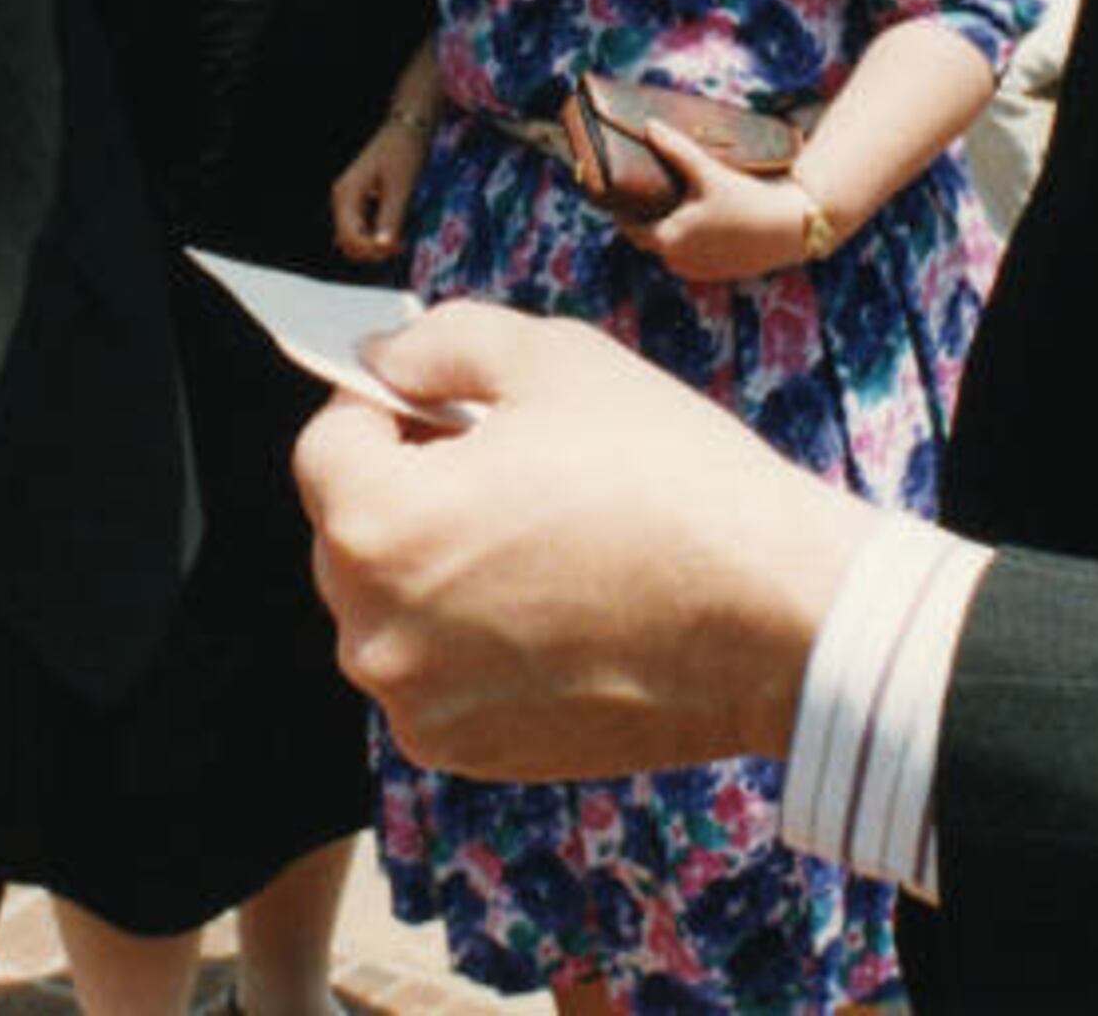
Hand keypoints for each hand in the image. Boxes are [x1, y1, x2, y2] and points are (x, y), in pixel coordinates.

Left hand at [294, 302, 875, 779]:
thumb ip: (441, 344)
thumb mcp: (554, 360)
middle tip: (507, 466)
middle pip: (347, 532)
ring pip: (389, 608)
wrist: (770, 615)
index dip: (386, 405)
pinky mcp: (468, 753)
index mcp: (376, 524)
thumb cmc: (667, 476)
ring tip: (539, 539)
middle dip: (405, 488)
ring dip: (434, 566)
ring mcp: (419, 704)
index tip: (450, 404)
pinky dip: (469, 638)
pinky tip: (555, 607)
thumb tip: (382, 359)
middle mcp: (374, 631)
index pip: (326, 442)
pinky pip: (434, 674)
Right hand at [333, 118, 428, 261]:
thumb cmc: (404, 152)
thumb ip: (390, 218)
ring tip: (400, 241)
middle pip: (348, 242)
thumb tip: (383, 247)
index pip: (350, 238)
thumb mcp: (400, 187)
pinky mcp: (361, 199)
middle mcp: (342, 199)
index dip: (373, 250)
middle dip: (372, 251)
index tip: (399, 248)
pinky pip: (362, 227)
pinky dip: (376, 235)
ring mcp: (350, 199)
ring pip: (354, 237)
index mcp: (346, 195)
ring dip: (374, 245)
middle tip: (401, 246)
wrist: (408, 126)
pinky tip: (395, 232)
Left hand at [625, 125, 817, 284]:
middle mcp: (677, 261)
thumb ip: (676, 150)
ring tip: (675, 204)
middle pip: (649, 239)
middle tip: (649, 193)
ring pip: (671, 250)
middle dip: (646, 219)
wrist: (790, 228)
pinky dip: (691, 242)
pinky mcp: (718, 274)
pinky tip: (701, 221)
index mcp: (667, 239)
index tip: (621, 193)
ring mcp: (698, 271)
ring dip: (670, 232)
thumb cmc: (746, 199)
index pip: (629, 227)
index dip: (623, 210)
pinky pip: (692, 258)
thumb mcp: (708, 172)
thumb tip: (649, 126)